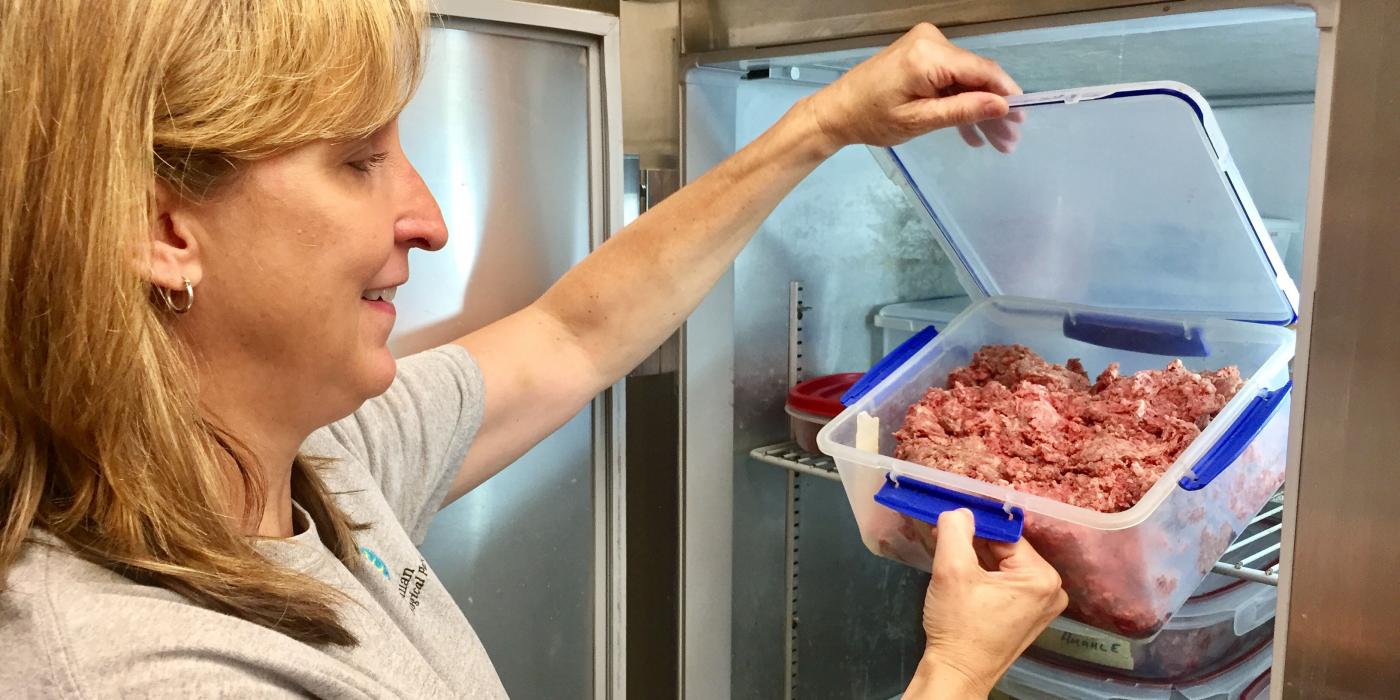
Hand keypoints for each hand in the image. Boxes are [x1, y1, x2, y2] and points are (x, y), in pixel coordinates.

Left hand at [802, 23, 1023, 154]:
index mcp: (929, 55)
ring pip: (966, 80)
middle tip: (1010, 140)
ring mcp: (926, 46)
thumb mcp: (920, 120)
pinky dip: (960, 103)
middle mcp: (932, 41)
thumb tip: (1002, 106)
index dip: (1006, 93)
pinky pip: (950, 79)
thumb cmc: (872, 118)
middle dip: (993, 108)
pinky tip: (972, 134)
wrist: (837, 110)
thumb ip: (962, 111)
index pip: (982, 71)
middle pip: (976, 75)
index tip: (1023, 117)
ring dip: (979, 110)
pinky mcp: (922, 55)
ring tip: (997, 143)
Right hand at [904, 509, 1067, 698]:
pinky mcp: (1025, 616)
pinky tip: (960, 575)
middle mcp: (1051, 590)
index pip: (1006, 535)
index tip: (950, 521)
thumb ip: (956, 530)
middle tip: (944, 538)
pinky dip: (982, 576)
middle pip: (1006, 550)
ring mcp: (1040, 605)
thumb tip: (960, 510)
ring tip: (947, 555)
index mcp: (1042, 578)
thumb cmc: (958, 626)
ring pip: (1003, 565)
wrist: (956, 673)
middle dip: (974, 542)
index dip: (976, 526)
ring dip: (976, 558)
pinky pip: (1004, 583)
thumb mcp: (951, 570)